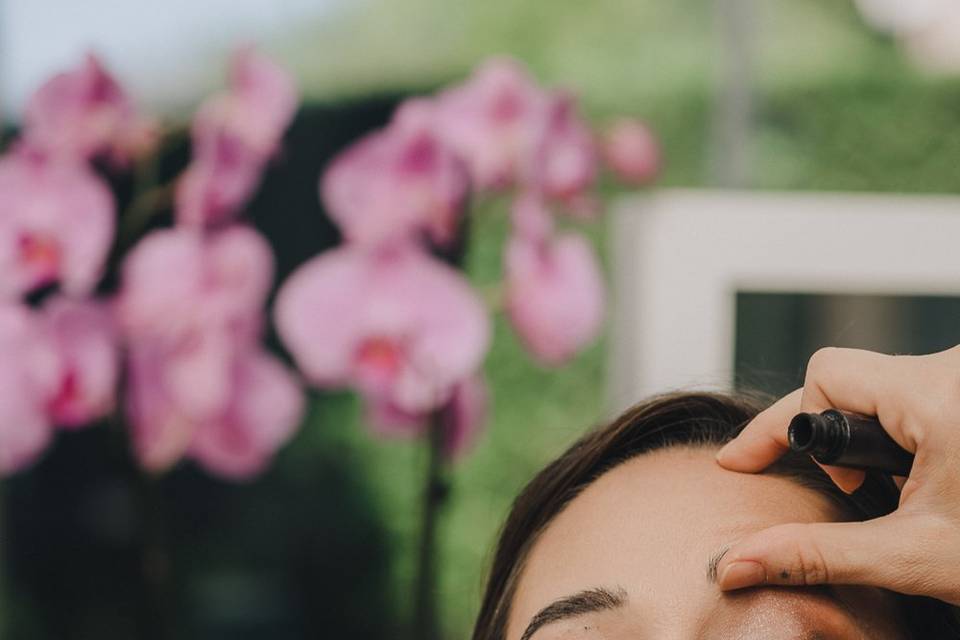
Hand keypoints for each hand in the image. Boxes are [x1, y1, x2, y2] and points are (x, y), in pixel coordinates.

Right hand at [714, 346, 959, 604]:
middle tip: (850, 492)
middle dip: (833, 437)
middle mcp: (958, 371)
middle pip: (852, 378)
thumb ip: (816, 555)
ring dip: (873, 437)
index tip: (750, 461)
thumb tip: (736, 563)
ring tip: (901, 491)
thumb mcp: (912, 556)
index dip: (789, 425)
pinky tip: (926, 476)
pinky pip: (918, 392)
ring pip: (886, 385)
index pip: (826, 375)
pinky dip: (903, 431)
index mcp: (939, 398)